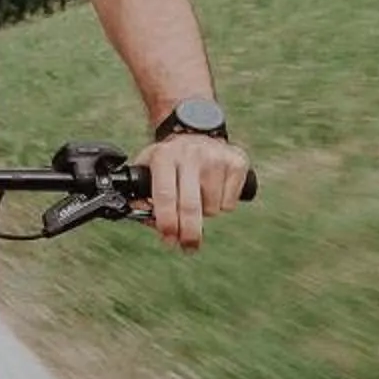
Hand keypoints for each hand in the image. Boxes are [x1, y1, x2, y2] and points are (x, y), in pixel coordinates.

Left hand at [137, 132, 249, 250]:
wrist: (197, 131)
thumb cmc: (169, 159)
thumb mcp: (148, 169)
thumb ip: (141, 196)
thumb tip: (147, 221)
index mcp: (164, 156)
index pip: (165, 195)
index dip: (167, 221)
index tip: (168, 238)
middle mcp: (189, 154)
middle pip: (191, 205)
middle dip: (189, 233)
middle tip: (188, 247)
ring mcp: (215, 157)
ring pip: (212, 208)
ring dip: (205, 213)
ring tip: (199, 196)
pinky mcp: (237, 162)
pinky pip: (229, 203)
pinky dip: (222, 205)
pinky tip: (215, 189)